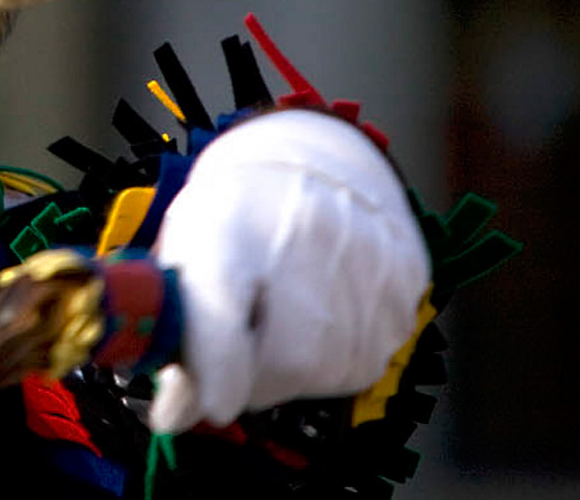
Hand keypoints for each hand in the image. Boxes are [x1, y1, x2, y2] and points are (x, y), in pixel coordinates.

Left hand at [147, 109, 429, 434]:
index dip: (214, 370)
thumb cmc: (234, 217)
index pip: (221, 312)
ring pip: (328, 372)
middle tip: (240, 353)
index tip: (203, 409)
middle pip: (286, 362)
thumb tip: (174, 416)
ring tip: (281, 319)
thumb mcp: (185, 254)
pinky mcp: (404, 285)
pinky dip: (336, 356)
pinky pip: (366, 358)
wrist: (313, 164)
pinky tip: (320, 313)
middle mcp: (304, 241)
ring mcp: (364, 263)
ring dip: (295, 370)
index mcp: (227, 229)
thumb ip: (176, 332)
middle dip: (254, 379)